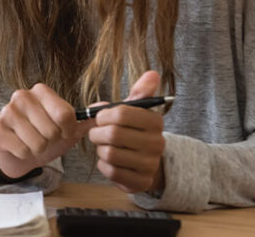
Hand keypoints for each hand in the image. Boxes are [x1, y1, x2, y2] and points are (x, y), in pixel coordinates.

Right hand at [0, 83, 94, 179]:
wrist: (18, 152)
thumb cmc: (45, 137)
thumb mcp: (68, 129)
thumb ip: (86, 119)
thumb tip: (108, 107)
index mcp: (41, 91)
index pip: (65, 114)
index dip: (67, 130)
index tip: (62, 132)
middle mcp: (22, 96)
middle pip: (51, 130)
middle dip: (51, 142)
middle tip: (44, 139)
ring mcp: (7, 112)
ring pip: (37, 142)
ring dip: (38, 150)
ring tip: (32, 144)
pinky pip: (22, 150)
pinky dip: (25, 155)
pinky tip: (20, 148)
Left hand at [87, 70, 165, 193]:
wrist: (145, 162)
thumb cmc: (134, 131)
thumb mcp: (137, 110)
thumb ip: (141, 92)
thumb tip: (153, 73)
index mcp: (155, 121)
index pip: (120, 113)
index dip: (103, 115)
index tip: (100, 117)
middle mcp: (157, 143)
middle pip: (112, 134)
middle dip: (97, 133)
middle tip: (96, 133)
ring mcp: (150, 164)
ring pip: (109, 153)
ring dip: (100, 149)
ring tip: (105, 146)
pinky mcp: (141, 182)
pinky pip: (110, 171)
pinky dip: (103, 165)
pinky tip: (109, 161)